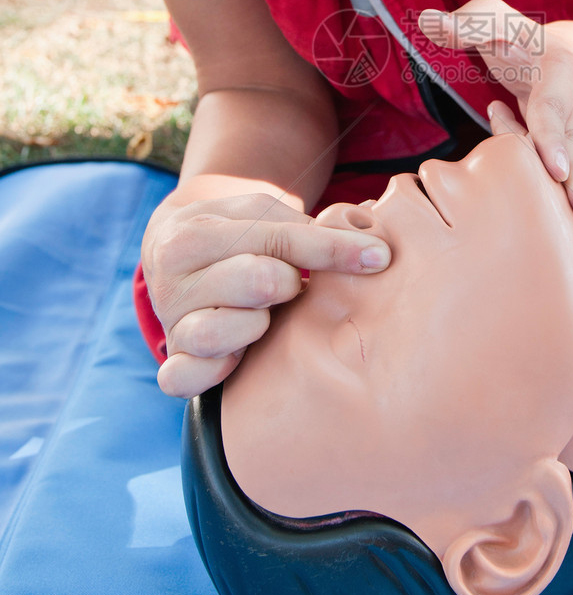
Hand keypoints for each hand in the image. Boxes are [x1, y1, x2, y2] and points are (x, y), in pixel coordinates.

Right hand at [142, 192, 390, 397]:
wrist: (174, 252)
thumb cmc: (238, 233)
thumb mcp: (266, 215)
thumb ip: (311, 229)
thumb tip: (374, 250)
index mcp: (194, 232)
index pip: (278, 239)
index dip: (334, 247)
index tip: (380, 257)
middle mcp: (172, 279)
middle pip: (257, 281)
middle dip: (288, 281)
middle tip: (290, 283)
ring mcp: (171, 324)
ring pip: (218, 332)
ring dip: (255, 325)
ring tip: (264, 318)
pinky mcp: (174, 361)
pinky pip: (183, 379)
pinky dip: (212, 371)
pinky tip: (239, 358)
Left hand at [419, 0, 572, 214]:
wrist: (561, 58)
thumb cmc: (518, 43)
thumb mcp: (492, 22)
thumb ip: (463, 25)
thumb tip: (427, 21)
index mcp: (565, 68)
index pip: (553, 109)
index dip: (551, 139)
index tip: (555, 169)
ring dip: (552, 175)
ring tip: (545, 175)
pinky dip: (557, 176)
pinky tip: (537, 156)